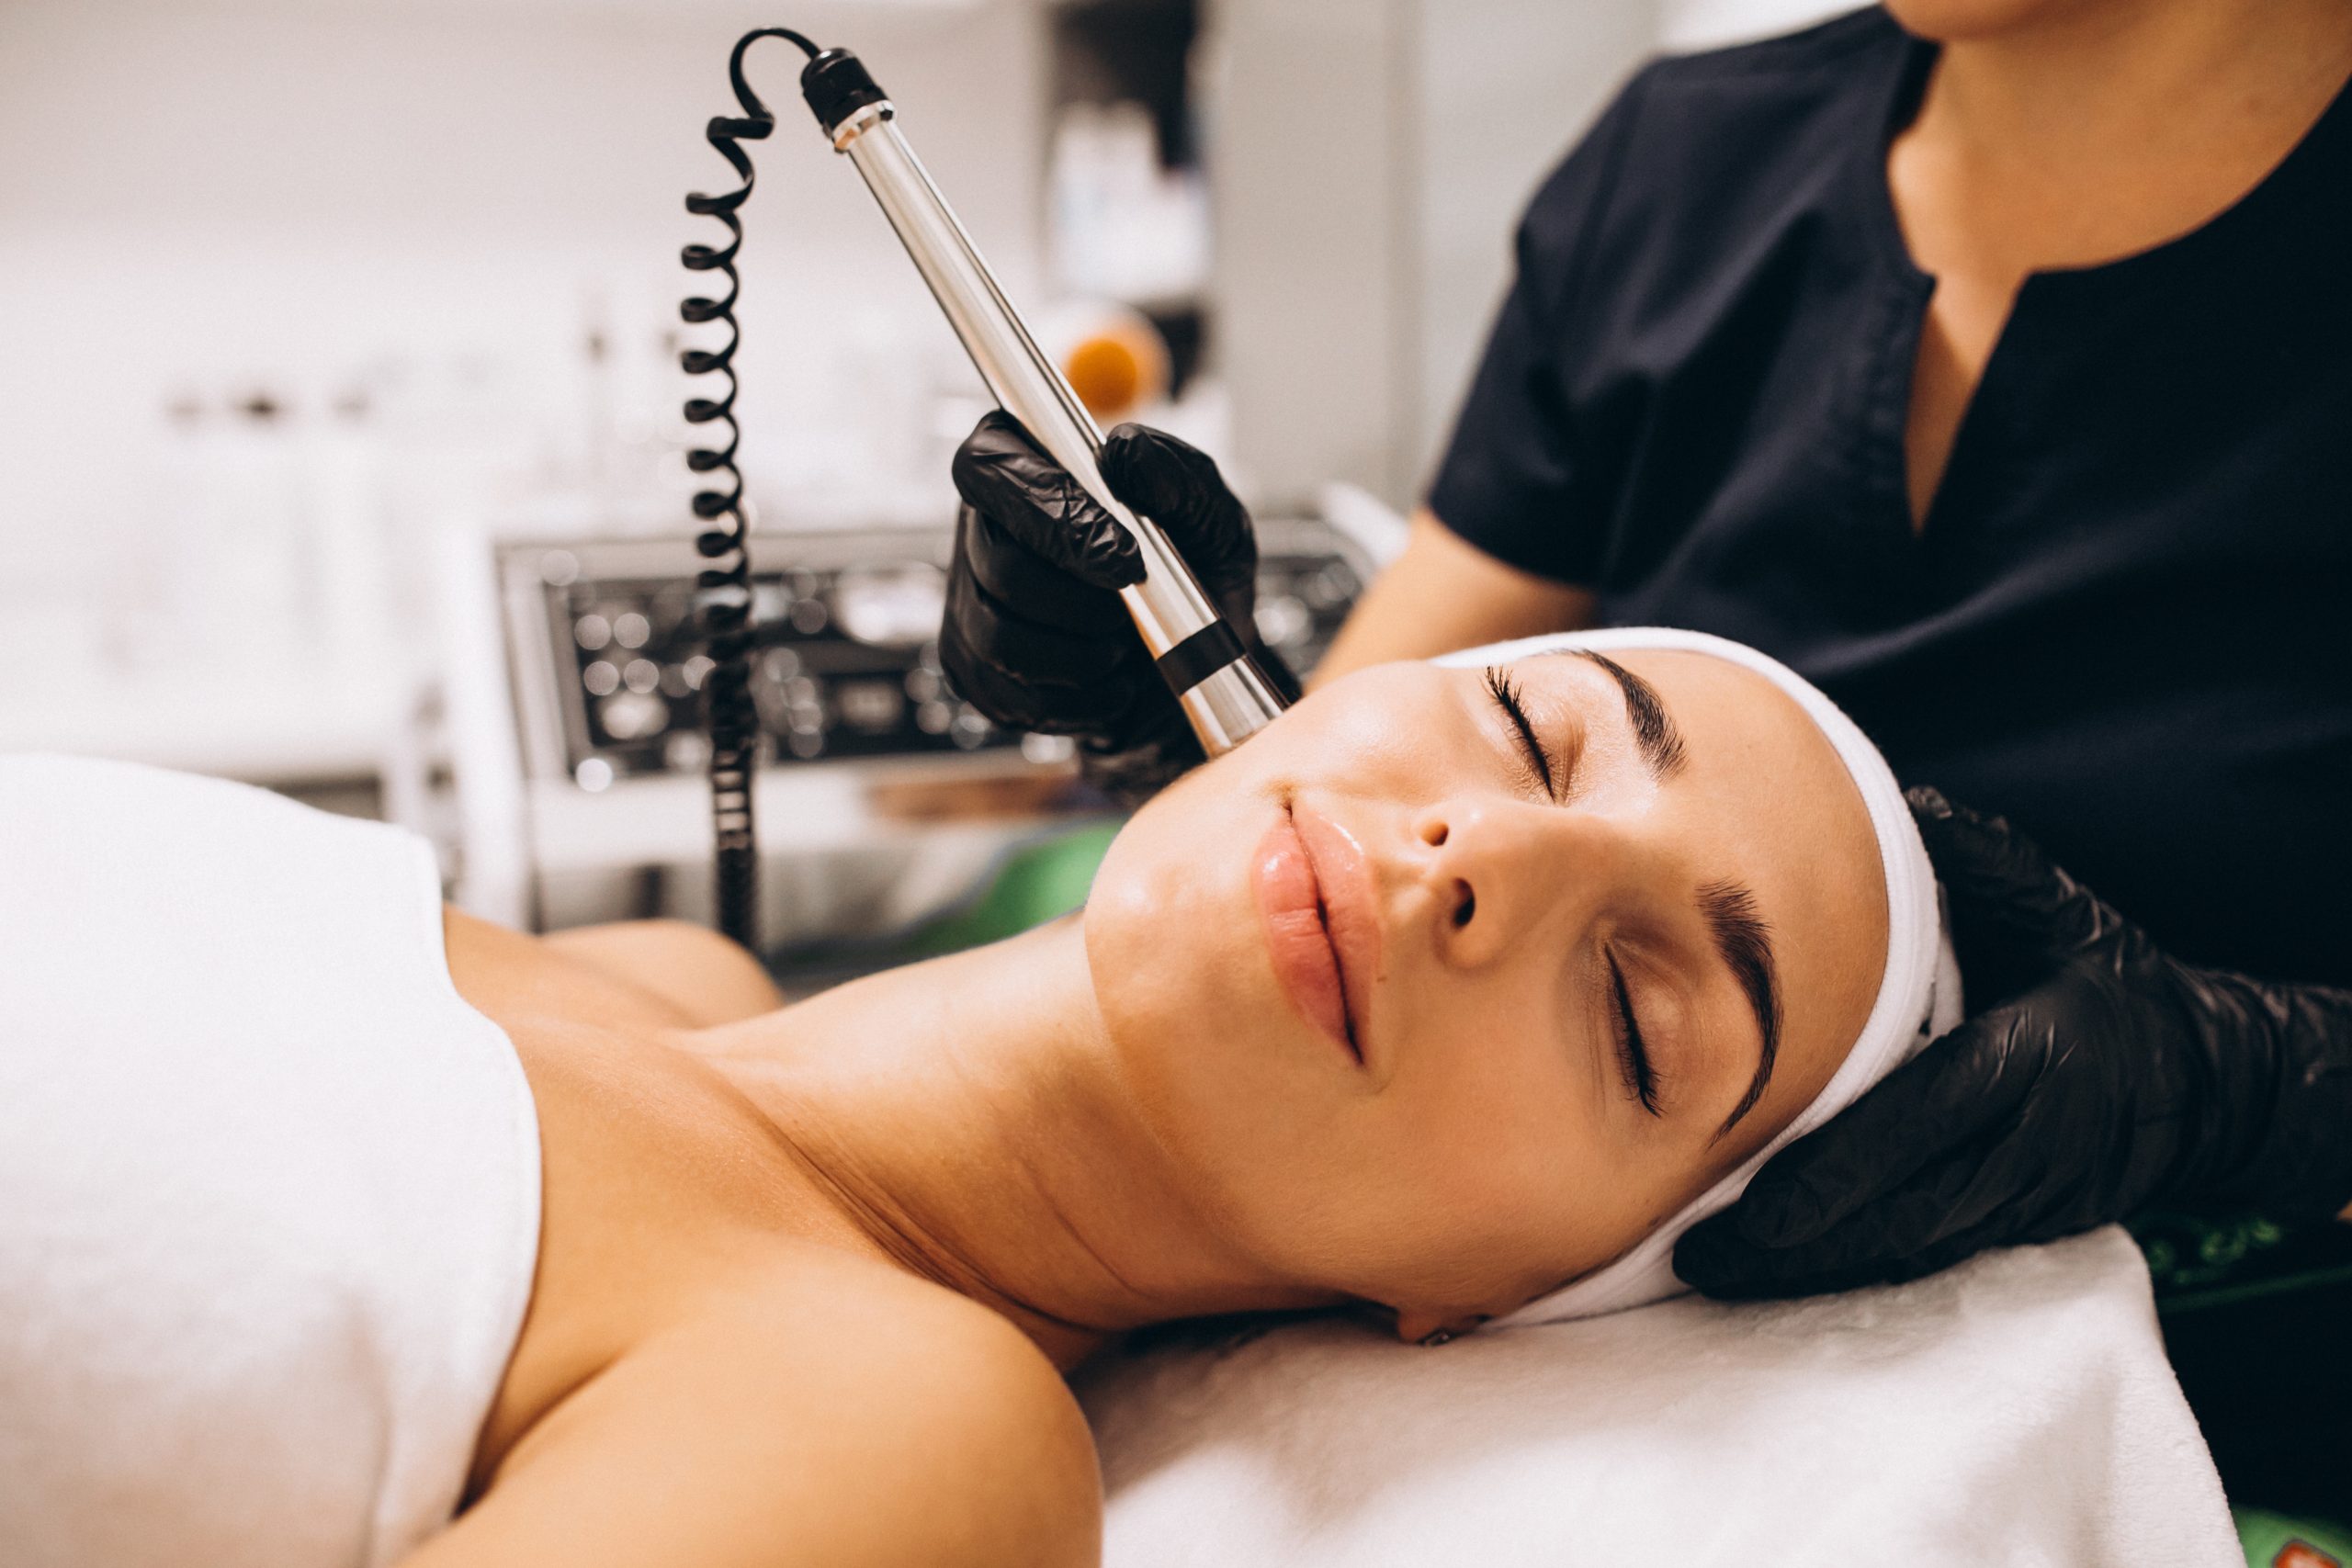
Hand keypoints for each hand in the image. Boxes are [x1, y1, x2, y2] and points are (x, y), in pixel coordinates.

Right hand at [943, 411, 1285, 792]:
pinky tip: (1111, 680)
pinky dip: (1082, 698)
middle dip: (1083, 602)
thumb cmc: (1195, 575)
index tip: (1123, 556)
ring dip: (1086, 654)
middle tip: (1134, 609)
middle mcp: (981, 530)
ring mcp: (969, 605)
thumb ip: (1176, 474)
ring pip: (1003, 639)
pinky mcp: (975, 673)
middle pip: (1001, 565)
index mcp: (1024, 466)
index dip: (1048, 510)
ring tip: (1126, 642)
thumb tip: (1123, 451)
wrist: (1198, 666)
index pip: (989, 467)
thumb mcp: (1211, 516)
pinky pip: (1015, 696)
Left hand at [1674, 787, 2351, 1298]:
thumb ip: (1985, 861)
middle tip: (1699, 1255)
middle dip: (1798, 1242)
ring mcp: (2024, 1199)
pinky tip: (1775, 1275)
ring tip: (1713, 1272)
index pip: (1921, 1125)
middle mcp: (2028, 1146)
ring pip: (1907, 1248)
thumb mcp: (2060, 911)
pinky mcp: (2016, 1229)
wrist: (2211, 1084)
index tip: (1757, 1204)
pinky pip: (1924, 1257)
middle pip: (1901, 1211)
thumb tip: (1908, 804)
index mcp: (2033, 1059)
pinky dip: (1851, 1268)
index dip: (1838, 1173)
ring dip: (1811, 1269)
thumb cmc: (2109, 981)